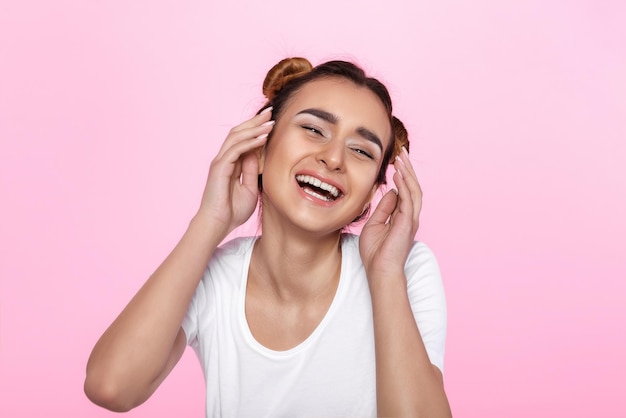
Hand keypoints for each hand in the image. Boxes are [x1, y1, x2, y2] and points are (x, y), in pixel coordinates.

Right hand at [196, 108, 273, 235]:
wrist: (218, 224)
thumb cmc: (232, 211)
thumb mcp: (249, 188)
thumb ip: (251, 171)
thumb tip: (257, 155)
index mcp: (230, 163)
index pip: (242, 139)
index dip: (256, 128)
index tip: (271, 121)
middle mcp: (223, 159)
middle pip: (238, 132)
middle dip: (255, 121)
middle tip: (270, 111)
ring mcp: (220, 162)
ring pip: (236, 137)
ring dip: (254, 128)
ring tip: (270, 121)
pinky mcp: (219, 167)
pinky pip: (236, 149)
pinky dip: (250, 142)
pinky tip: (263, 138)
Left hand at [359, 147, 422, 278]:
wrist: (379, 271)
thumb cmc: (375, 252)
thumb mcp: (375, 224)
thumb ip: (384, 208)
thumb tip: (390, 191)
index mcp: (402, 217)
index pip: (405, 191)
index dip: (402, 175)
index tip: (396, 161)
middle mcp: (410, 216)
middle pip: (412, 187)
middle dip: (408, 169)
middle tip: (402, 152)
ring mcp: (411, 219)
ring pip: (414, 190)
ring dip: (408, 173)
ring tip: (402, 158)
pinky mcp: (408, 223)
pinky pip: (409, 200)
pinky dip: (404, 185)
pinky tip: (399, 174)